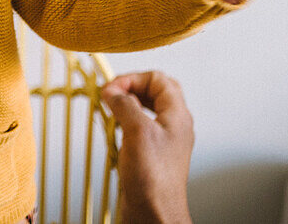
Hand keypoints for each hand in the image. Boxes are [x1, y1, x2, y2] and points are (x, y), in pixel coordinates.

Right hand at [103, 71, 194, 223]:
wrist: (154, 212)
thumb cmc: (153, 179)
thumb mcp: (137, 131)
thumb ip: (125, 105)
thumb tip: (113, 91)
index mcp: (177, 115)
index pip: (158, 79)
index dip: (133, 79)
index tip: (112, 88)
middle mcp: (173, 125)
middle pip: (154, 91)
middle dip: (130, 88)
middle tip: (111, 94)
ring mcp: (163, 140)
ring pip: (145, 109)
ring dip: (126, 106)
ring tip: (110, 111)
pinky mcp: (152, 153)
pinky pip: (139, 128)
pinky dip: (124, 124)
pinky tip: (114, 131)